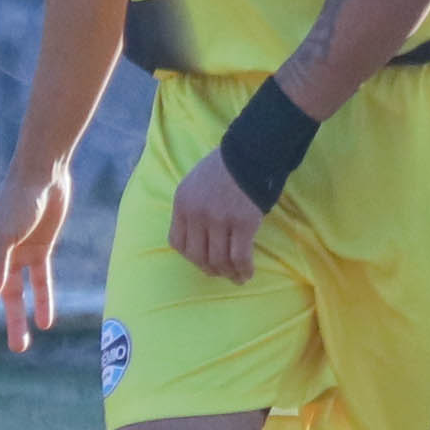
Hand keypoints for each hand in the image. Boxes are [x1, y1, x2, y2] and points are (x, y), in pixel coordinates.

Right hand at [0, 166, 71, 356]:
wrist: (46, 174)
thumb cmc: (18, 200)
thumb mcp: (5, 234)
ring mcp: (14, 253)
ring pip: (12, 294)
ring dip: (14, 319)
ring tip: (20, 347)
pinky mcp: (37, 250)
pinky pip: (38, 281)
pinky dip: (42, 301)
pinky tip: (46, 322)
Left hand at [169, 150, 264, 283]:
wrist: (251, 152)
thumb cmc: (225, 167)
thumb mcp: (195, 183)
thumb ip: (192, 207)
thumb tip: (197, 236)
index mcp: (182, 202)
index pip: (177, 242)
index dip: (190, 257)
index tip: (202, 261)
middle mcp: (197, 213)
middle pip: (197, 256)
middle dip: (209, 269)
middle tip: (220, 272)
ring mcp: (219, 219)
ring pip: (219, 260)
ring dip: (227, 273)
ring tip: (236, 277)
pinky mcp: (243, 223)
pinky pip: (240, 256)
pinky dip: (243, 269)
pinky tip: (247, 273)